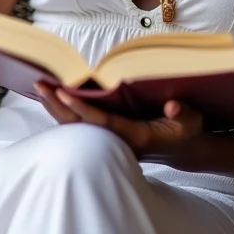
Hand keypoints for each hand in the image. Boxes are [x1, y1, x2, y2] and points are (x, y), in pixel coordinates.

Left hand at [34, 82, 203, 161]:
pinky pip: (82, 124)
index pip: (102, 122)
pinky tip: (54, 96)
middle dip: (59, 106)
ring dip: (58, 108)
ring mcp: (111, 139)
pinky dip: (65, 111)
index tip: (64, 93)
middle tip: (41, 84)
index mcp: (135, 136)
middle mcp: (118, 140)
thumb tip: (172, 105)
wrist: (182, 149)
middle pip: (81, 127)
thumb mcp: (192, 122)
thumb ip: (183, 113)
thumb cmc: (186, 131)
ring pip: (78, 126)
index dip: (82, 108)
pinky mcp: (109, 133)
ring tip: (40, 87)